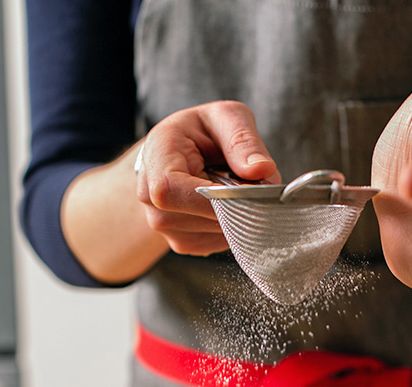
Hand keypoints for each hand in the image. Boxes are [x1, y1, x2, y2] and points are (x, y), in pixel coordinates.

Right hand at [134, 101, 279, 255]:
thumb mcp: (225, 118)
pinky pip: (219, 242)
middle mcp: (150, 198)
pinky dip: (234, 226)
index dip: (216, 197)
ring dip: (240, 216)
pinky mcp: (182, 243)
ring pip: (217, 233)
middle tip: (253, 182)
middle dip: (240, 204)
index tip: (249, 188)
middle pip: (203, 217)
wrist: (178, 155)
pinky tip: (227, 205)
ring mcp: (164, 226)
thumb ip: (243, 140)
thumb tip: (261, 170)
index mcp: (156, 159)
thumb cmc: (201, 132)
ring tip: (235, 189)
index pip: (173, 192)